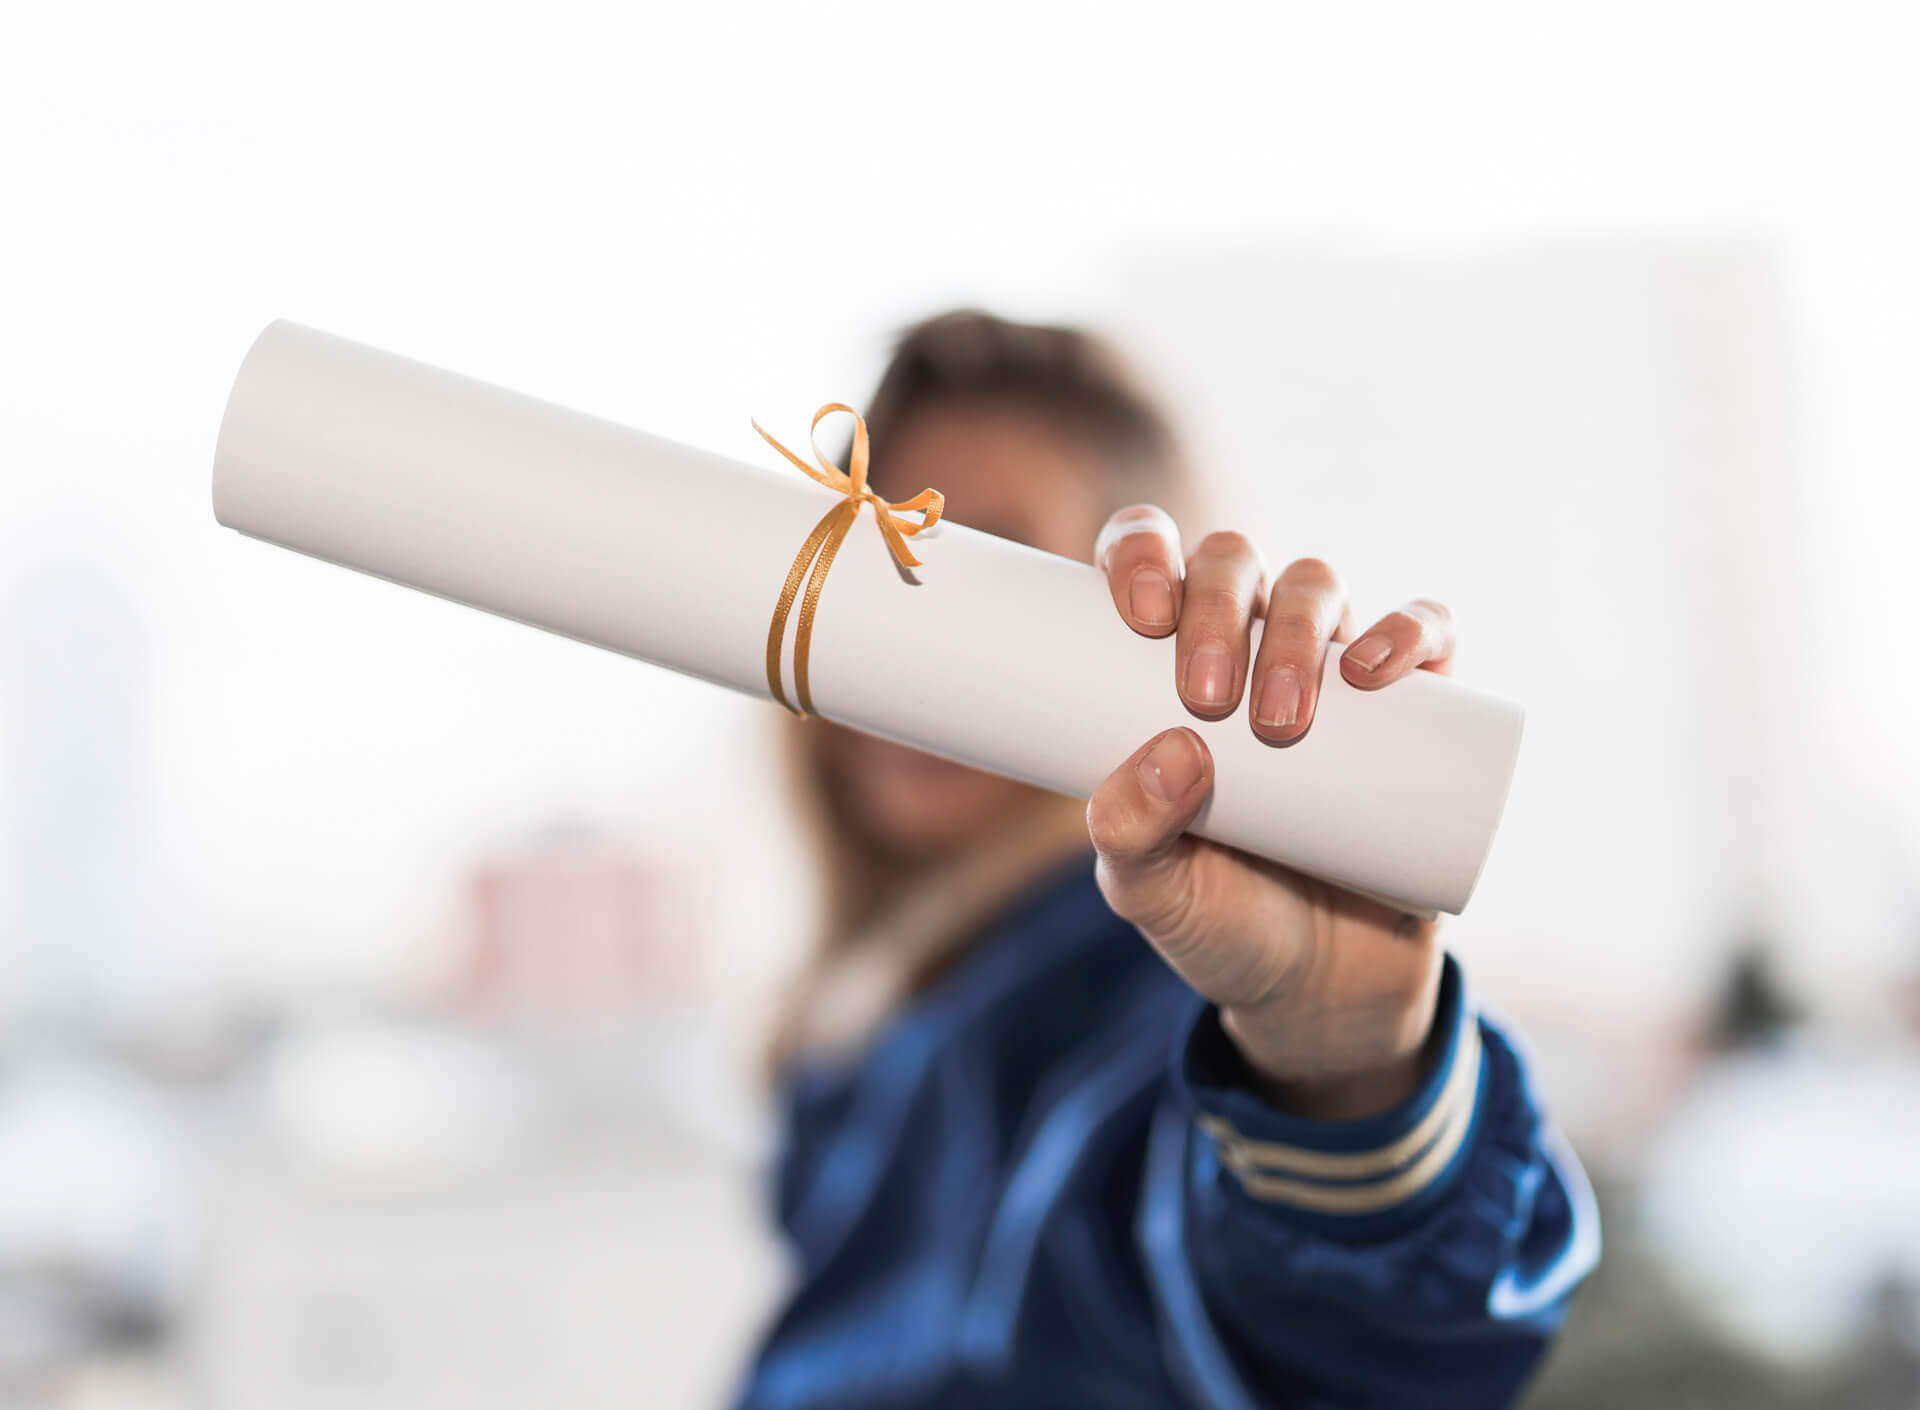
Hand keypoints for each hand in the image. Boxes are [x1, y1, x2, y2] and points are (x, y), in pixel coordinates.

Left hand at [1087, 506, 1456, 1120]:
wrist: (1318, 990)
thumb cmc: (1215, 919)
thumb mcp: (1147, 892)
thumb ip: (1128, 834)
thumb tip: (1173, 750)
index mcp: (1160, 660)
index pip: (1145, 559)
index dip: (1139, 553)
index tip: (1138, 615)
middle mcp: (1247, 644)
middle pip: (1234, 564)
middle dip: (1218, 608)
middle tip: (1208, 695)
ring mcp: (1332, 670)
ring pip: (1318, 587)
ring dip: (1299, 628)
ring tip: (1284, 719)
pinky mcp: (1416, 709)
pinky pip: (1427, 634)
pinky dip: (1411, 630)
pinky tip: (1379, 667)